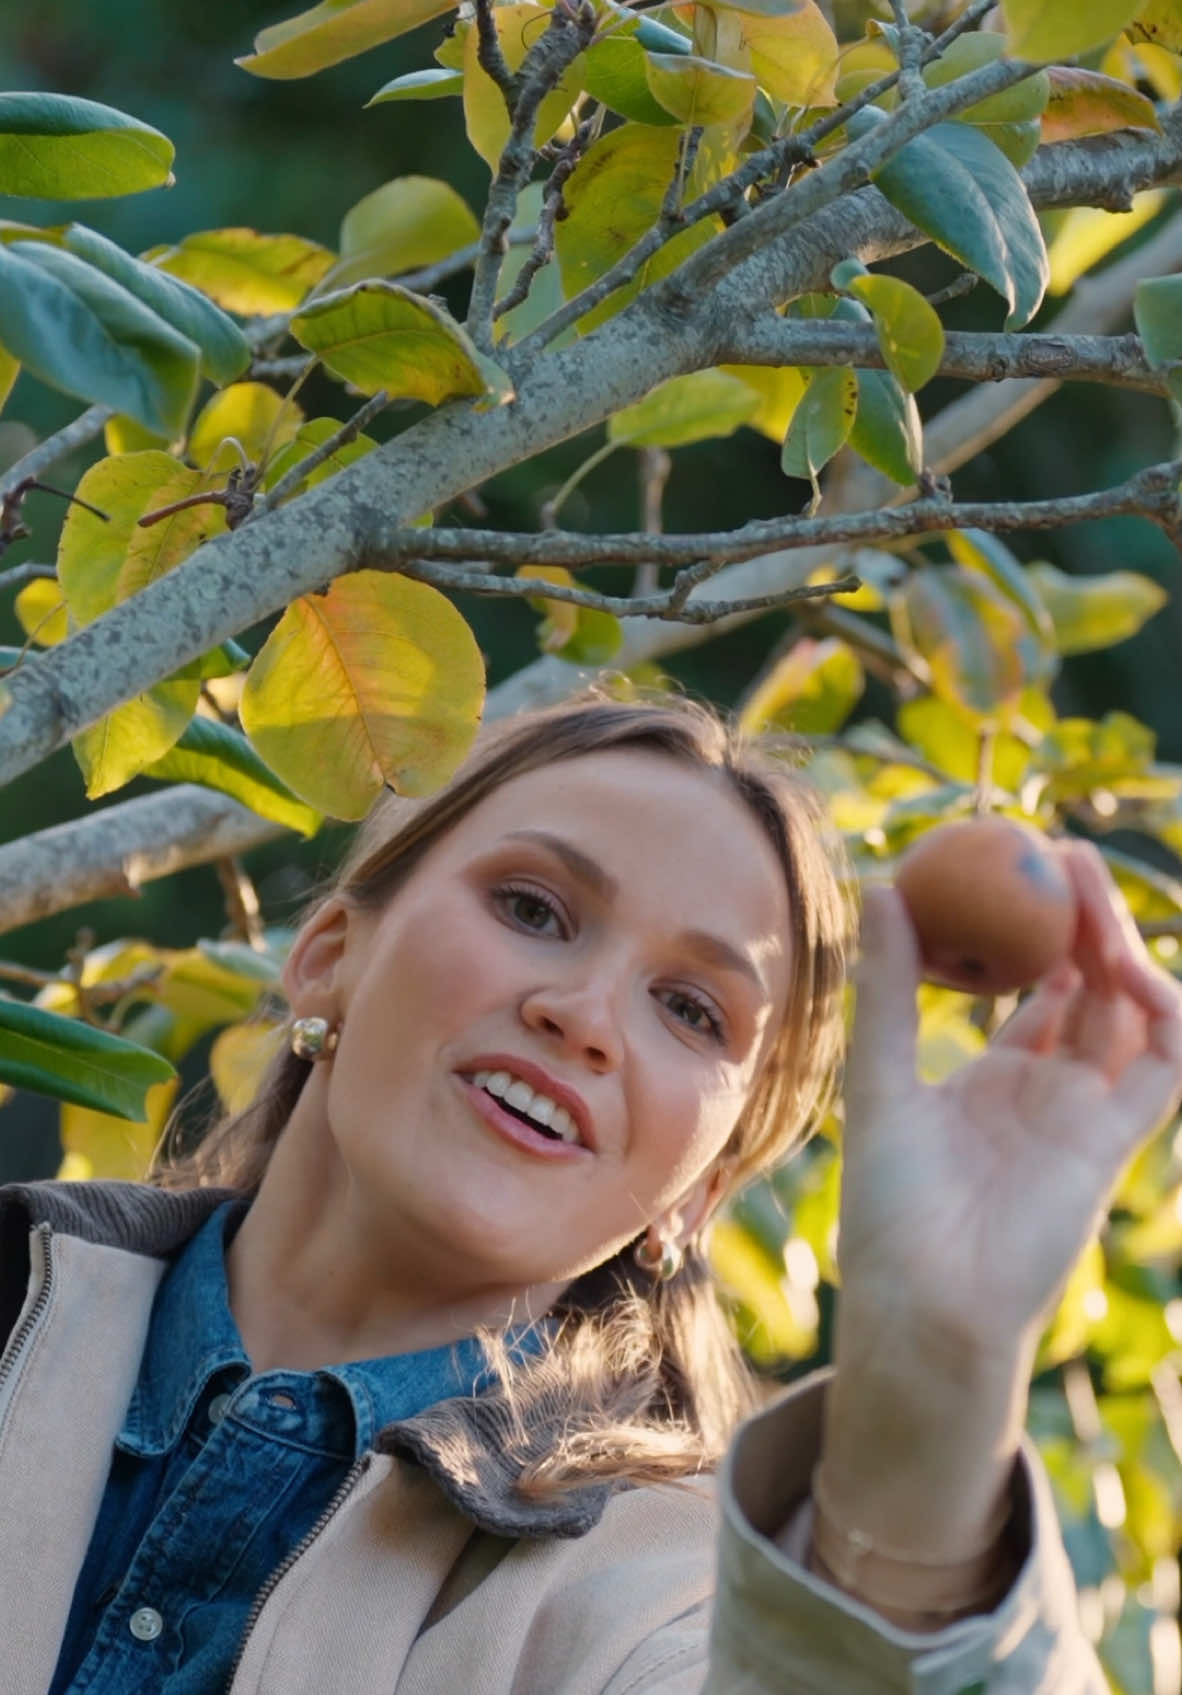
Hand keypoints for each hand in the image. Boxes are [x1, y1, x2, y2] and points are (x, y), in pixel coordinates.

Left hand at [835, 838, 1181, 1378]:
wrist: (922, 1298)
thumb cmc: (889, 1202)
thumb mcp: (881, 1076)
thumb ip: (887, 988)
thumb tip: (881, 886)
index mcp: (996, 1078)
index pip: (1035, 987)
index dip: (1038, 928)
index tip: (1020, 866)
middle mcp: (1051, 1091)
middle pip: (1089, 986)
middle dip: (1086, 919)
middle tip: (1064, 855)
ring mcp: (1088, 1114)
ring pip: (1129, 1012)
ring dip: (1119, 947)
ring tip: (1084, 890)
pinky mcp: (1115, 1141)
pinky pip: (1165, 1067)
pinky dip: (1167, 1014)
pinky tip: (1134, 966)